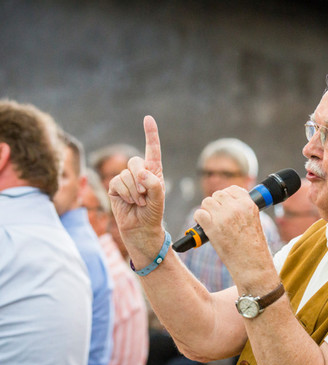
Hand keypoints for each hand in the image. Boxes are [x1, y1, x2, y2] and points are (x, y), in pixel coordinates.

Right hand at [107, 116, 165, 257]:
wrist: (141, 228)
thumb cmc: (153, 213)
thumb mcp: (159, 198)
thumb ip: (153, 184)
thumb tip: (140, 173)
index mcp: (153, 171)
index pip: (152, 149)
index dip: (150, 134)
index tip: (148, 118)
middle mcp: (139, 172)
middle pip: (135, 161)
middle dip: (140, 178)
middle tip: (145, 194)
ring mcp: (126, 179)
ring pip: (126, 175)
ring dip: (134, 191)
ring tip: (139, 202)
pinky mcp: (114, 187)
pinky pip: (117, 183)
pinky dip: (125, 194)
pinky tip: (129, 202)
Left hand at [193, 186, 277, 290]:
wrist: (253, 265)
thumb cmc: (253, 248)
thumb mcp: (253, 222)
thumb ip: (241, 210)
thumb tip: (224, 205)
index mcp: (249, 204)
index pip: (232, 189)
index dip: (226, 197)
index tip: (224, 205)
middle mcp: (236, 207)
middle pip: (217, 195)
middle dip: (215, 205)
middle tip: (217, 217)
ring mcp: (224, 216)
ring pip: (206, 202)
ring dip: (206, 211)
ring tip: (211, 223)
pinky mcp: (212, 227)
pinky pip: (199, 214)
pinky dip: (199, 220)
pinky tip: (205, 227)